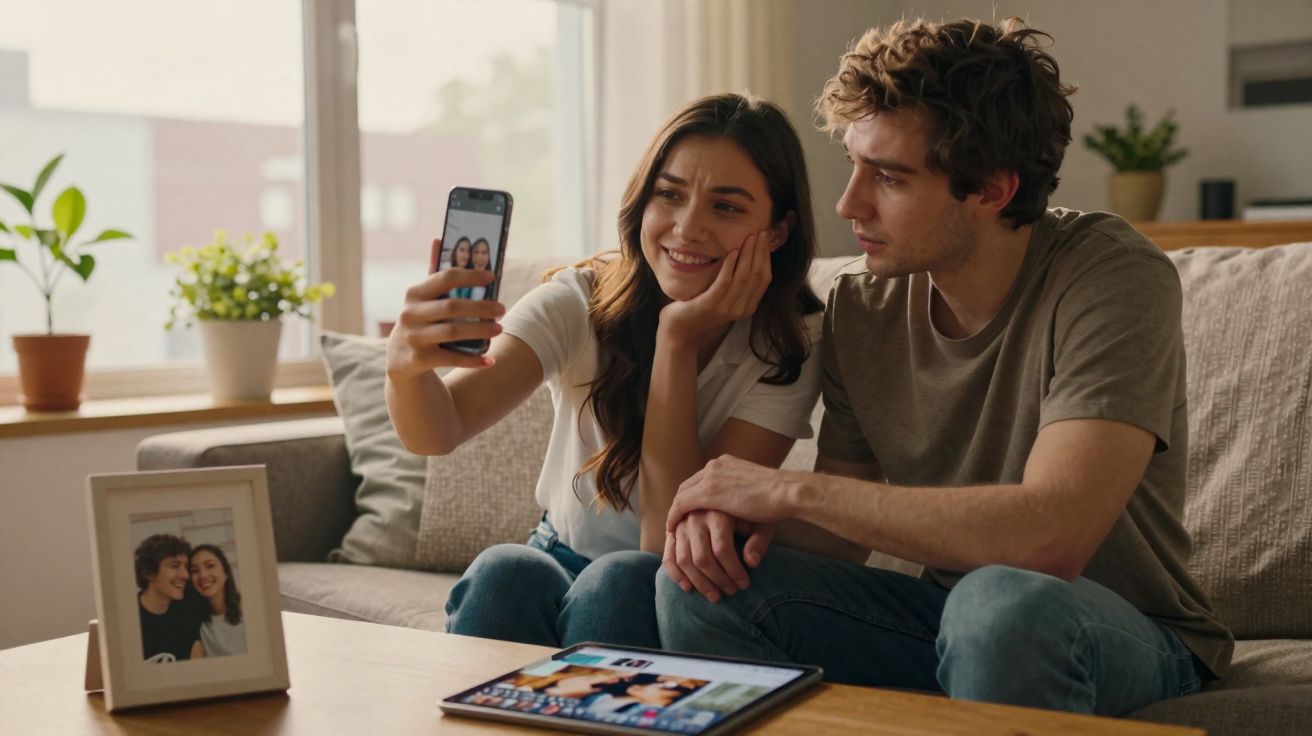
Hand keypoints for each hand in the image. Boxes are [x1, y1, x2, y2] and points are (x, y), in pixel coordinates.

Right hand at [386, 238, 504, 378]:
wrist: (401, 361)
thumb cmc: (421, 321)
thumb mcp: (423, 298)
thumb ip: (433, 272)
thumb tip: (438, 238)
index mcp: (414, 293)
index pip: (445, 277)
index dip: (471, 276)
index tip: (492, 277)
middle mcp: (410, 314)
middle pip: (452, 306)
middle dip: (481, 307)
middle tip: (502, 309)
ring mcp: (414, 337)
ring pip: (453, 332)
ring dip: (480, 330)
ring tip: (499, 329)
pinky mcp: (419, 359)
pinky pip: (451, 358)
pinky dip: (473, 359)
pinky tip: (490, 359)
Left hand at [658, 231, 772, 345]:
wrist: (682, 327)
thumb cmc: (703, 307)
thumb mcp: (726, 297)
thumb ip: (739, 284)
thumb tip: (751, 256)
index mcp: (748, 307)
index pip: (764, 279)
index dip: (766, 257)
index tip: (764, 239)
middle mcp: (740, 309)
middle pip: (756, 276)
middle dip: (760, 252)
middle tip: (760, 233)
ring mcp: (725, 308)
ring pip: (743, 278)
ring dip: (747, 255)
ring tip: (748, 238)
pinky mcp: (710, 305)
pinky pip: (724, 282)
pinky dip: (729, 266)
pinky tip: (731, 252)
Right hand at [662, 512, 776, 601]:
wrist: (735, 490)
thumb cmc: (752, 509)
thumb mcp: (762, 521)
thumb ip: (759, 541)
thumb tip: (751, 563)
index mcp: (717, 511)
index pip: (722, 549)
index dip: (733, 571)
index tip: (744, 585)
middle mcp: (696, 516)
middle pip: (702, 558)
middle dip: (718, 580)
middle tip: (732, 592)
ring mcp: (681, 524)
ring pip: (684, 559)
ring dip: (699, 582)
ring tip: (715, 596)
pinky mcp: (673, 531)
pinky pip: (669, 555)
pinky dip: (676, 574)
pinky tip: (689, 588)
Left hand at [667, 455, 795, 532]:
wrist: (787, 492)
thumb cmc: (780, 498)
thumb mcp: (757, 498)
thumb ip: (744, 509)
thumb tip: (744, 527)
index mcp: (727, 463)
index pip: (701, 479)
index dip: (692, 496)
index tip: (689, 512)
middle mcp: (715, 465)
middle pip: (688, 485)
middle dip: (680, 504)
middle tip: (677, 522)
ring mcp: (710, 476)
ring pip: (682, 494)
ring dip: (675, 511)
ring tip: (672, 529)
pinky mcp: (708, 492)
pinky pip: (681, 505)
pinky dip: (674, 517)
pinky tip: (672, 530)